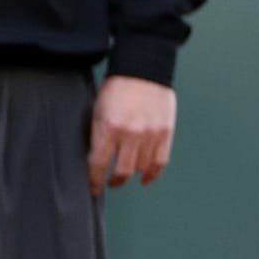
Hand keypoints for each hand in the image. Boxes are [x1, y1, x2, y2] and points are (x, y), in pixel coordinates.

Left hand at [88, 75, 176, 195]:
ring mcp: (150, 135)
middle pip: (122, 171)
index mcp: (108, 128)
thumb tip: (95, 158)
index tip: (93, 188)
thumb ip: (97, 135)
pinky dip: (152, 174)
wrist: (143, 70)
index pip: (98, 164)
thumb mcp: (97, 110)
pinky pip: (160, 162)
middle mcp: (130, 135)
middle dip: (114, 181)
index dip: (95, 180)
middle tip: (110, 183)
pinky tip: (145, 178)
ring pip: (141, 168)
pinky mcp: (165, 133)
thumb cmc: (116, 88)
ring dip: (132, 175)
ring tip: (125, 176)